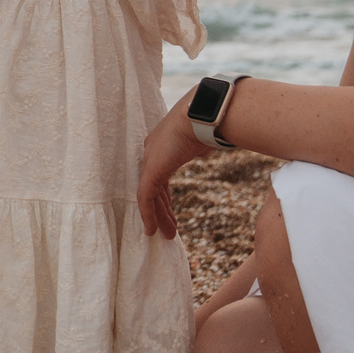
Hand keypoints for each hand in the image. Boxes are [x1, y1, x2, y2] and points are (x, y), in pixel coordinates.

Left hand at [137, 101, 206, 237]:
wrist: (200, 116)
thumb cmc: (205, 123)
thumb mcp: (199, 138)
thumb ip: (197, 146)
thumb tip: (208, 146)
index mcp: (161, 146)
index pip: (158, 178)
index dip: (163, 198)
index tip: (170, 211)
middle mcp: (152, 153)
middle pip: (154, 189)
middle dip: (161, 211)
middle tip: (168, 230)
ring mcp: (149, 161)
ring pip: (149, 197)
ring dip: (158, 218)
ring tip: (167, 235)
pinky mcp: (150, 171)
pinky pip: (145, 198)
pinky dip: (148, 215)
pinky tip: (152, 230)